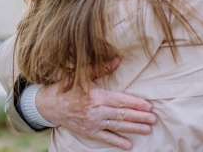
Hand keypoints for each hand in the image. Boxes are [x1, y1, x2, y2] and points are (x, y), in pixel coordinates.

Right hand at [35, 58, 156, 149]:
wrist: (48, 105)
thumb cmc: (67, 87)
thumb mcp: (82, 75)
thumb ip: (101, 68)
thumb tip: (117, 59)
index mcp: (97, 96)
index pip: (121, 101)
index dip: (135, 104)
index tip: (148, 106)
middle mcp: (96, 111)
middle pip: (122, 115)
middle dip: (139, 117)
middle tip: (154, 119)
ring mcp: (93, 123)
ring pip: (117, 127)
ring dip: (134, 128)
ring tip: (147, 130)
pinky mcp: (88, 132)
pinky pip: (105, 138)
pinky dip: (117, 142)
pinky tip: (129, 145)